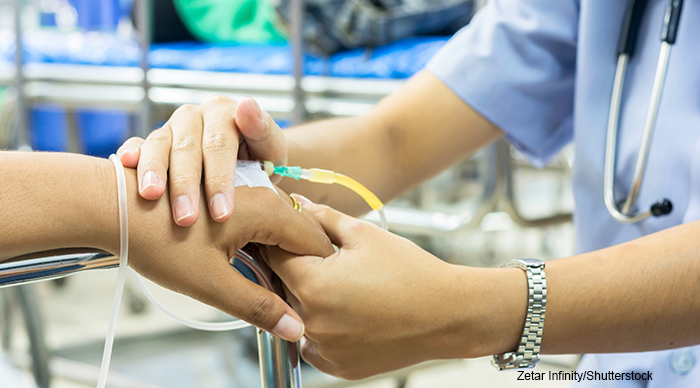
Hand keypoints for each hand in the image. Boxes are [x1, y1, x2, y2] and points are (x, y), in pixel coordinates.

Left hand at [112, 168, 333, 341]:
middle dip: (299, 264)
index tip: (312, 299)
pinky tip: (240, 257)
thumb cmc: (155, 239)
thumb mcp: (211, 283)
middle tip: (288, 296)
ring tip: (264, 280)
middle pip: (299, 231)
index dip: (318, 274)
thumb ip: (259, 306)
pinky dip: (259, 237)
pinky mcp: (224, 187)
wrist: (110, 204)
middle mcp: (259, 190)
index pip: (316, 242)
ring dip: (278, 250)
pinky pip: (258, 214)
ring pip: (278, 222)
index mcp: (266, 209)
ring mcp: (242, 185)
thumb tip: (295, 327)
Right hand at [117, 96, 286, 225]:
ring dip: (153, 173)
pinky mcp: (152, 143)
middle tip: (186, 219)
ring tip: (151, 198)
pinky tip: (124, 167)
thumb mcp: (272, 146)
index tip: (222, 213)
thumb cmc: (262, 158)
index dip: (219, 179)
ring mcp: (170, 128)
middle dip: (185, 186)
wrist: (247, 165)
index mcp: (222, 112)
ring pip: (158, 146)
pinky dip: (130, 156)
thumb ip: (263, 129)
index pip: (219, 145)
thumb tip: (246, 105)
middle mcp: (193, 116)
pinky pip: (137, 146)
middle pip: (186, 149)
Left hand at [265, 195, 508, 378]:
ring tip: (345, 287)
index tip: (292, 236)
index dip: (283, 242)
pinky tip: (349, 313)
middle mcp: (312, 322)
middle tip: (328, 261)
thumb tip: (296, 202)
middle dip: (297, 270)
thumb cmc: (411, 272)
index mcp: (313, 285)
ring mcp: (324, 349)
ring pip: (297, 316)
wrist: (448, 314)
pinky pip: (314, 343)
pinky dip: (322, 329)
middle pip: (283, 288)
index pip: (275, 256)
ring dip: (309, 300)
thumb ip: (322, 218)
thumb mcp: (364, 234)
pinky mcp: (338, 367)